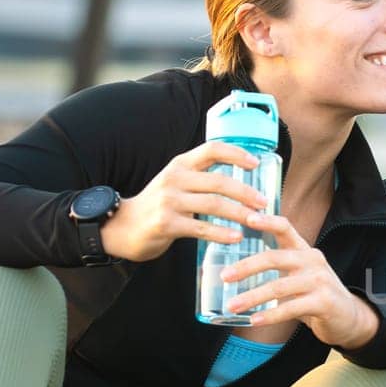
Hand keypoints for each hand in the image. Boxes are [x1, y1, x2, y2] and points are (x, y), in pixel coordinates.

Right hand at [100, 141, 268, 262]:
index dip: (236, 154)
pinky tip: (236, 237)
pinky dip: (221, 233)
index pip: (212, 149)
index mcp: (180, 165)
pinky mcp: (166, 223)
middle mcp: (175, 178)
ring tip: (257, 221)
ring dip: (239, 213)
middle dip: (245, 192)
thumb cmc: (158, 206)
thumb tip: (241, 183)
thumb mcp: (176, 183)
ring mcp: (169, 201)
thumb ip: (201, 179)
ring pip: (213, 204)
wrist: (121, 227)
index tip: (256, 163)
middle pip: (218, 181)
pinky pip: (201, 227)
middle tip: (264, 202)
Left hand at [220, 213, 380, 349]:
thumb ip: (279, 266)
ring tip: (233, 306)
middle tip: (225, 276)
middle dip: (246, 267)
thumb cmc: (317, 294)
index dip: (266, 221)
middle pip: (275, 258)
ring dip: (252, 297)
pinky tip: (254, 320)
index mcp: (305, 250)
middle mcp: (313, 261)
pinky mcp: (324, 303)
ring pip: (279, 287)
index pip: (285, 227)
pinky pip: (290, 308)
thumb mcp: (301, 274)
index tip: (246, 218)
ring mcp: (320, 281)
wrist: (350, 316)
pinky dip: (270, 315)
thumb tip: (236, 267)